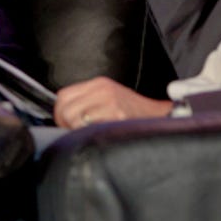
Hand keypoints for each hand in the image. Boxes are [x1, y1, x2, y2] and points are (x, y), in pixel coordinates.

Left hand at [54, 77, 173, 128]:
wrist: (160, 118)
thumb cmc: (133, 113)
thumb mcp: (108, 98)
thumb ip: (87, 102)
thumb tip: (63, 116)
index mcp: (98, 84)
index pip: (63, 95)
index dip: (60, 113)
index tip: (65, 123)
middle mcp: (102, 90)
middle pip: (65, 108)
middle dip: (65, 124)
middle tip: (75, 132)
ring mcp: (110, 102)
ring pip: (73, 118)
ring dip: (76, 131)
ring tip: (88, 134)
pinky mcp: (117, 115)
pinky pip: (88, 127)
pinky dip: (88, 135)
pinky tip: (97, 136)